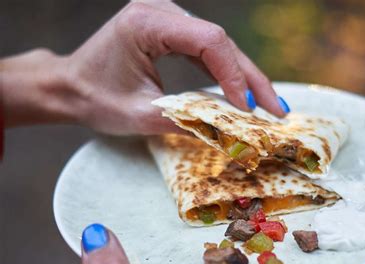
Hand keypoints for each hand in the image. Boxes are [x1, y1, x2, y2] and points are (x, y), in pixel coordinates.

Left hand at [1, 1, 289, 133]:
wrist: (69, 86)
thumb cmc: (94, 99)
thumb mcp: (140, 115)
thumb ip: (186, 120)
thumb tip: (232, 132)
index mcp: (147, 23)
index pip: (208, 42)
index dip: (235, 75)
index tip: (249, 109)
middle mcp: (160, 10)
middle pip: (220, 41)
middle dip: (250, 78)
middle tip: (276, 109)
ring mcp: (166, 17)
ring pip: (219, 45)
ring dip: (244, 76)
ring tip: (269, 105)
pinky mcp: (170, 30)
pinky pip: (207, 49)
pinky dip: (227, 72)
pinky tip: (244, 92)